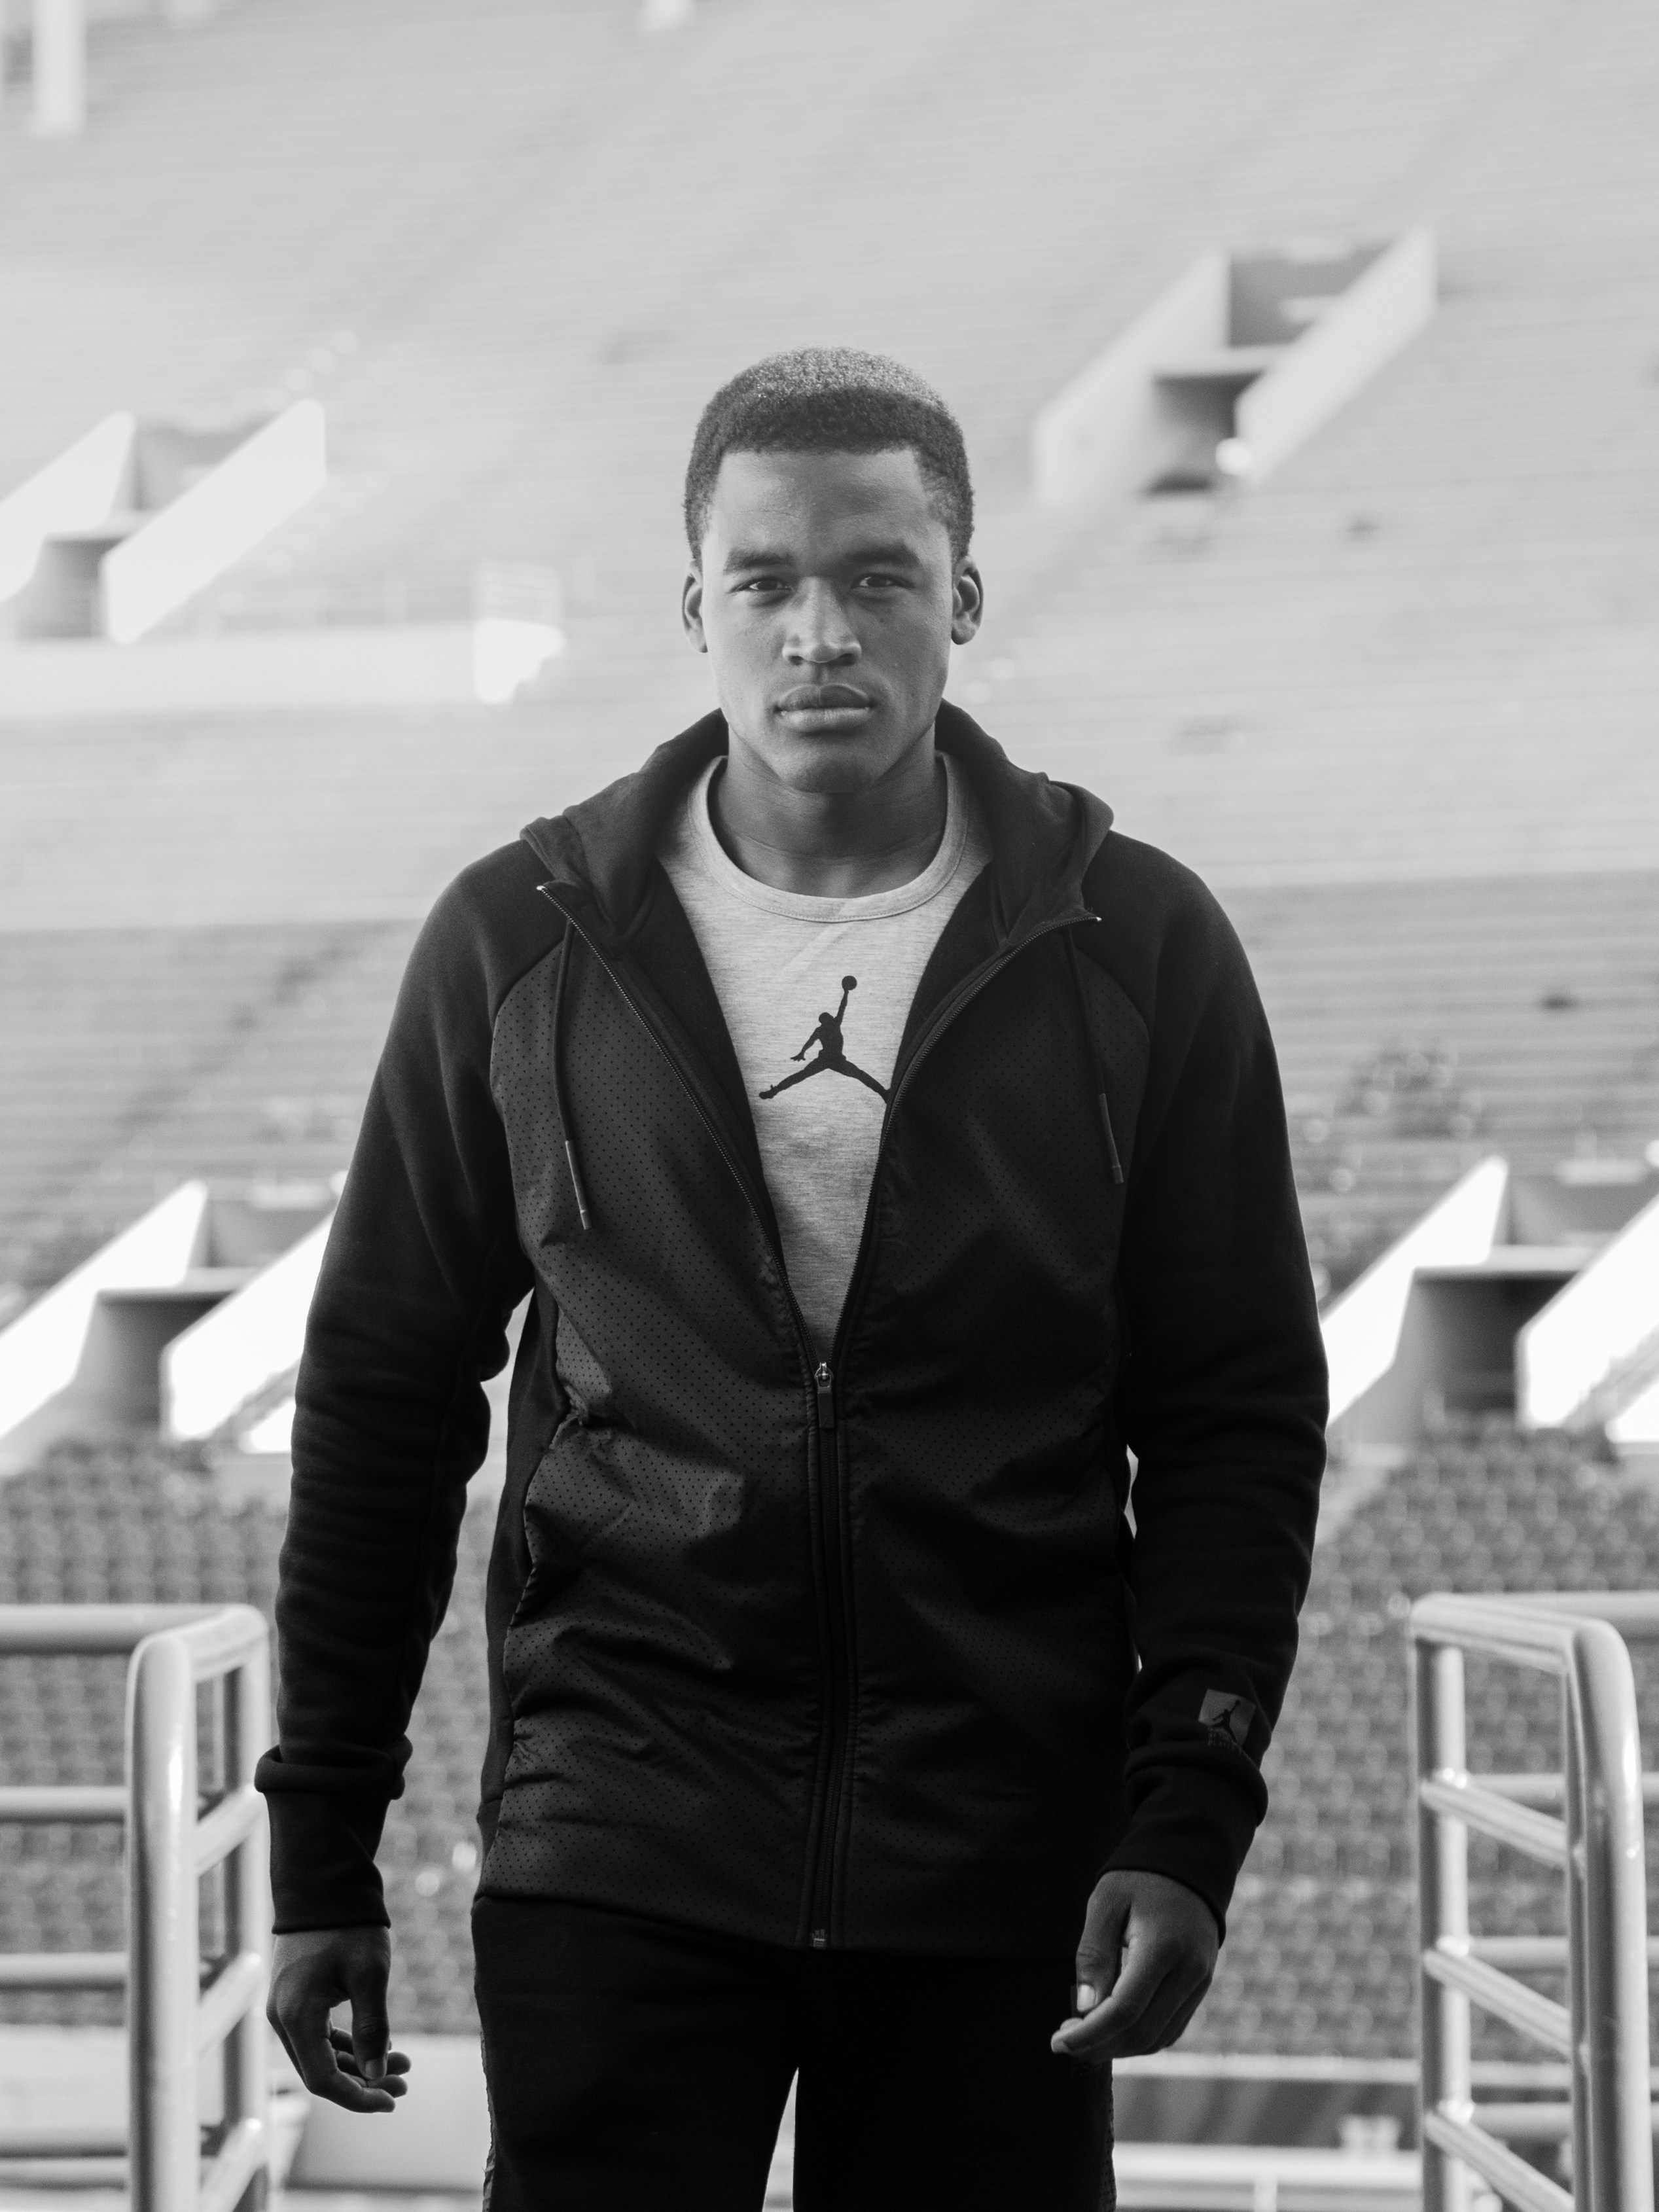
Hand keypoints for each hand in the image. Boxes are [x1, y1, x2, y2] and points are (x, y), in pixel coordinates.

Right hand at [267, 1925, 411, 2113]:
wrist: (324, 1886)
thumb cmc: (348, 1927)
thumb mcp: (369, 1976)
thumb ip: (372, 2029)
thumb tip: (377, 2076)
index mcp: (296, 2017)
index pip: (322, 2080)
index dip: (357, 2097)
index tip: (391, 2100)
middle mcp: (283, 2019)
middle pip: (321, 2071)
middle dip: (364, 2082)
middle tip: (405, 2081)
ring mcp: (287, 2009)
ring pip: (322, 2055)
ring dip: (359, 2064)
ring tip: (403, 2064)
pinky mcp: (297, 1999)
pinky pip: (319, 2036)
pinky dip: (348, 2045)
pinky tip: (381, 2045)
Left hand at [1050, 1869, 1218, 2063]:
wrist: (1186, 1863)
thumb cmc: (1138, 1880)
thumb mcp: (1106, 1903)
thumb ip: (1094, 1954)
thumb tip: (1084, 2009)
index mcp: (1163, 1948)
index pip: (1125, 2010)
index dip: (1090, 2033)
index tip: (1058, 2041)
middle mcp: (1189, 1972)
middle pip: (1141, 2032)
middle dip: (1099, 2046)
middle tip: (1065, 2041)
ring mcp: (1199, 1983)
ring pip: (1158, 2038)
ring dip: (1118, 2048)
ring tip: (1083, 2038)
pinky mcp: (1200, 1987)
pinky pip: (1170, 2029)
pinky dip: (1139, 2038)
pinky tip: (1111, 2029)